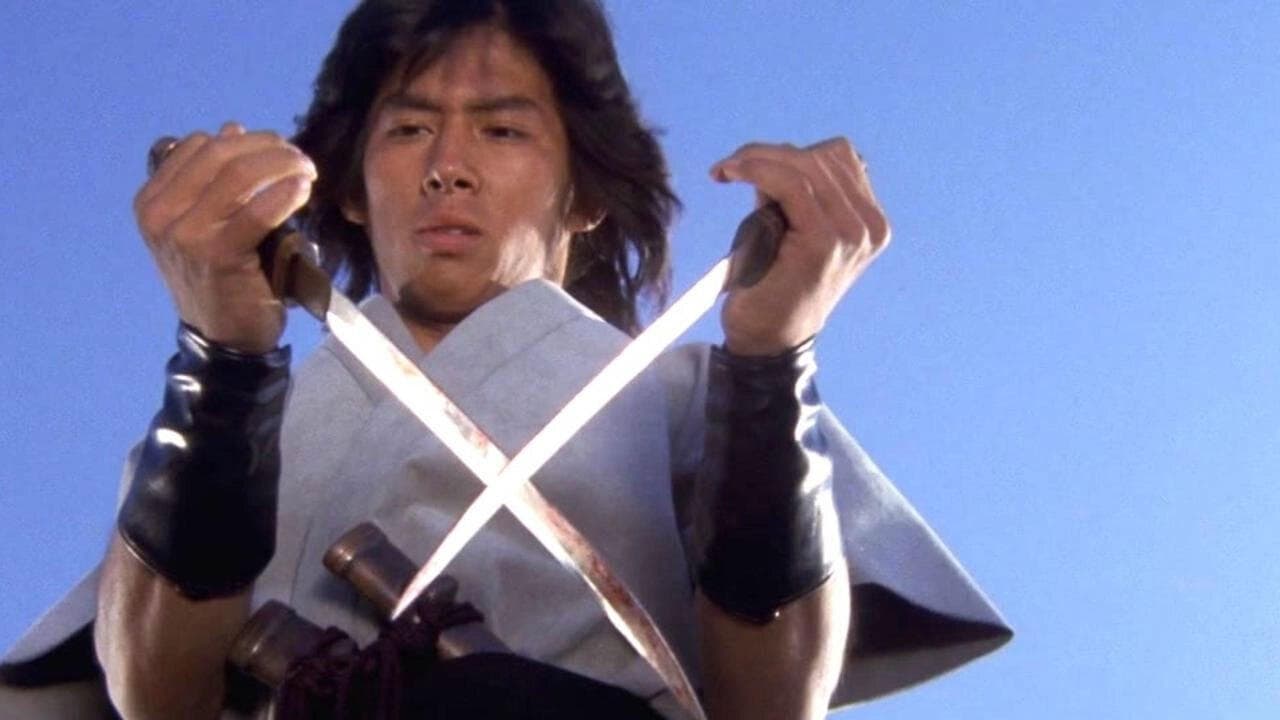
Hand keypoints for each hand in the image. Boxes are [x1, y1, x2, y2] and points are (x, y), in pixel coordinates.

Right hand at [134, 122, 316, 352]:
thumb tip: (232, 128)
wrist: (223, 338)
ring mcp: (185, 235)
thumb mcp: (204, 223)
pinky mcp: (218, 254)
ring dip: (282, 164)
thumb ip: (213, 179)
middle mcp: (160, 215)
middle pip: (221, 154)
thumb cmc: (220, 277)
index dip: (244, 140)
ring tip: (306, 170)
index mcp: (151, 202)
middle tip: (299, 157)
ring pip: (240, 175)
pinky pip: (258, 210)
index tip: (277, 149)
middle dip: (268, 147)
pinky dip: (285, 193)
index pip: (199, 146)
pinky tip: (304, 190)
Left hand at [712, 138, 889, 355]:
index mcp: (870, 222)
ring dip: (759, 159)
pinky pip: (791, 184)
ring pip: (805, 166)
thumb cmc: (773, 285)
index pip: (840, 158)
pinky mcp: (825, 242)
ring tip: (728, 170)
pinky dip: (758, 170)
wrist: (768, 339)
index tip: (750, 162)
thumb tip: (773, 156)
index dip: (793, 152)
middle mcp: (870, 227)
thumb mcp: (792, 229)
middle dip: (771, 154)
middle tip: (730, 167)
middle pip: (823, 157)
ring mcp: (852, 234)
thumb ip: (796, 193)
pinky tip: (730, 174)